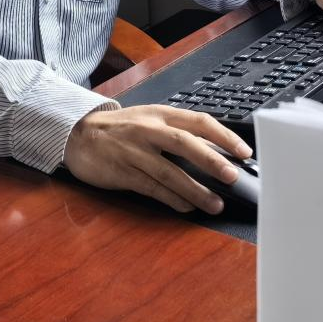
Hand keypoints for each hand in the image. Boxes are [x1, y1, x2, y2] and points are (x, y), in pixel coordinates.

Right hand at [63, 105, 250, 213]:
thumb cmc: (120, 129)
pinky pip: (151, 188)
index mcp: (159, 114)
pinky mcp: (122, 172)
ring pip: (170, 172)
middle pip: (185, 143)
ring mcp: (134, 152)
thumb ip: (176, 132)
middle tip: (234, 177)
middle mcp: (148, 130)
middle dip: (212, 161)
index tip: (244, 151)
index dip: (223, 136)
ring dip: (196, 190)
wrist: (77, 134)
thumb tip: (213, 151)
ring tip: (215, 204)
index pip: (198, 121)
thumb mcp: (148, 120)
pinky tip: (187, 207)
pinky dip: (172, 199)